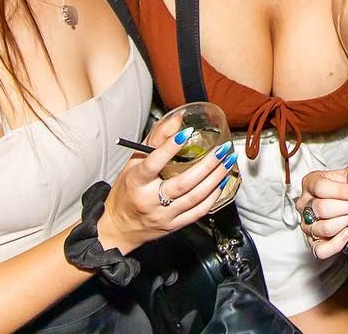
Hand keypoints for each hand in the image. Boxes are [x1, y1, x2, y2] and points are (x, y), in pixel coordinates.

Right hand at [97, 117, 232, 253]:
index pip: (153, 163)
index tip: (187, 132)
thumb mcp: (134, 163)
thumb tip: (177, 120)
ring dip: (216, 178)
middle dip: (207, 165)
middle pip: (182, 183)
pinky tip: (221, 182)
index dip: (170, 147)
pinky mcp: (174, 225)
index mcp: (136, 182)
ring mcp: (163, 215)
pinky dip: (213, 196)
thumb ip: (155, 140)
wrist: (119, 227)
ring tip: (228, 162)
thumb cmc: (127, 191)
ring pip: (194, 197)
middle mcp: (149, 200)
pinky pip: (198, 212)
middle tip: (222, 149)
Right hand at [298, 158, 347, 257]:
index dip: (342, 191)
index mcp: (311, 182)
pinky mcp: (313, 243)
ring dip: (346, 223)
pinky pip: (320, 250)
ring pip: (324, 228)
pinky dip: (337, 244)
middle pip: (322, 208)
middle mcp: (304, 204)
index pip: (320, 188)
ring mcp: (307, 225)